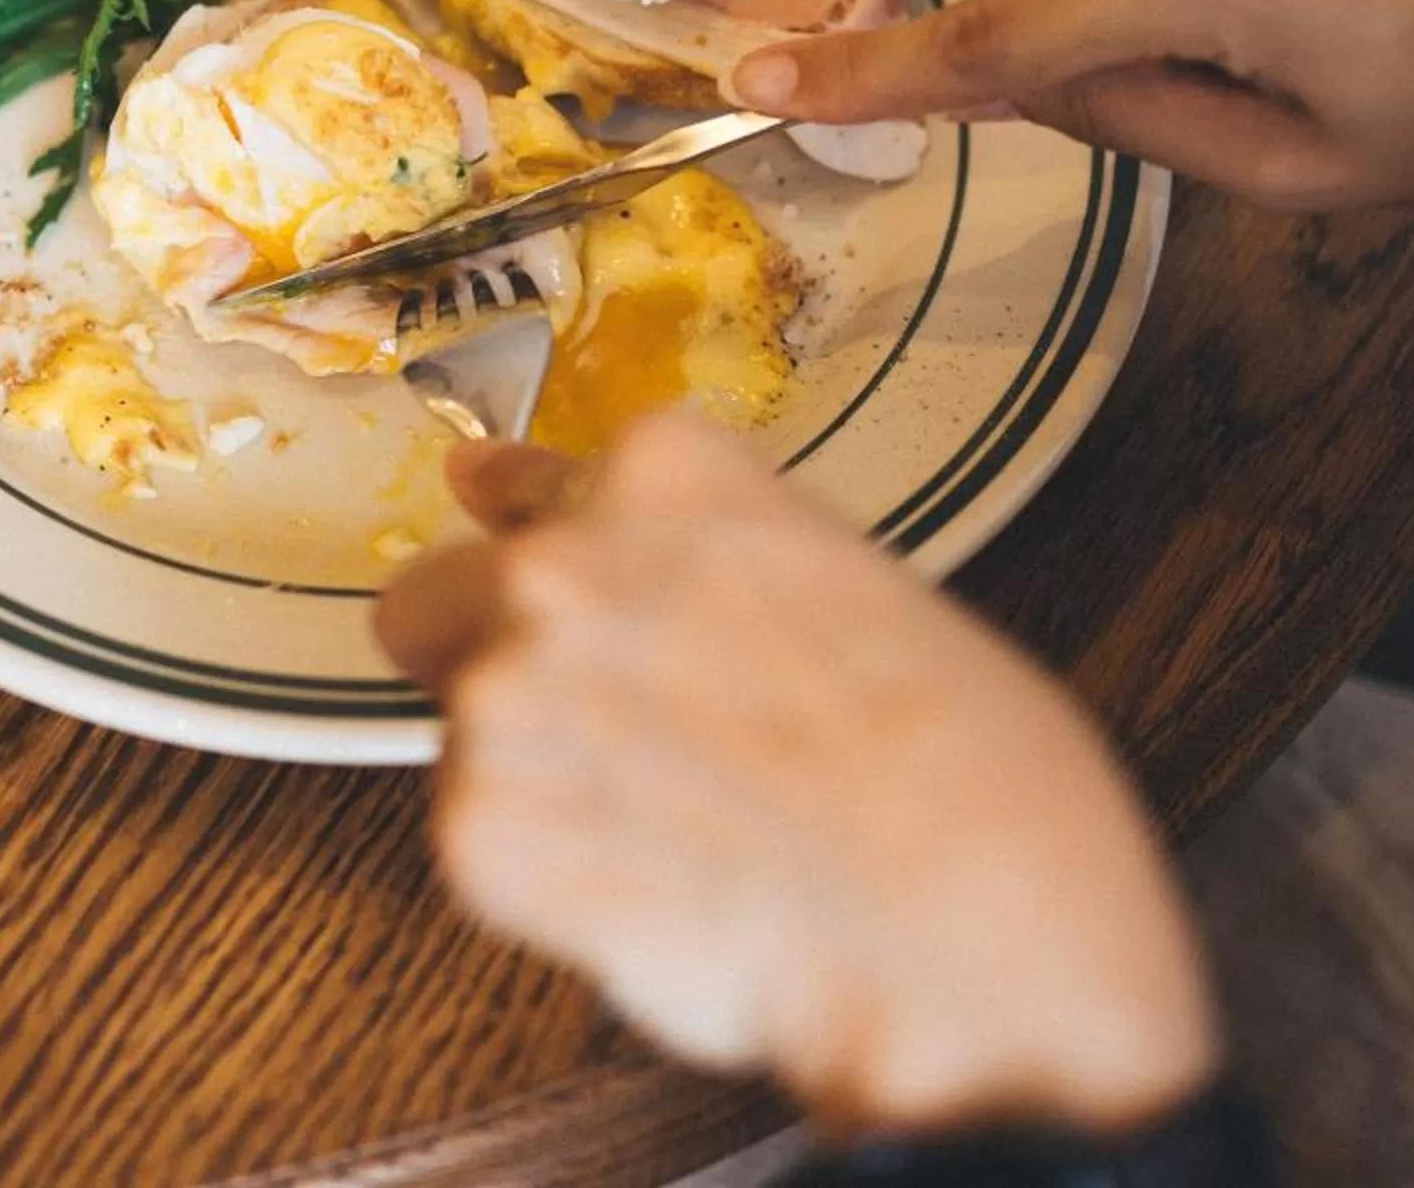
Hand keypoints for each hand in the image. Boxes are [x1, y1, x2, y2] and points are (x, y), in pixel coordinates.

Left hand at [377, 416, 1218, 1139]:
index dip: (543, 550)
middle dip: (501, 660)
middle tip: (617, 740)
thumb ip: (703, 550)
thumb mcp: (859, 591)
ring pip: (458, 727)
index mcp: (669, 475)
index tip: (531, 567)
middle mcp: (561, 562)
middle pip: (442, 597)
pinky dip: (543, 878)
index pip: (534, 486)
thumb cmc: (967, 773)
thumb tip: (573, 520)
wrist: (971, 938)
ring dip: (532, 774)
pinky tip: (656, 893)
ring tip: (673, 834)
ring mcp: (506, 693)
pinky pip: (477, 842)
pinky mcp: (477, 828)